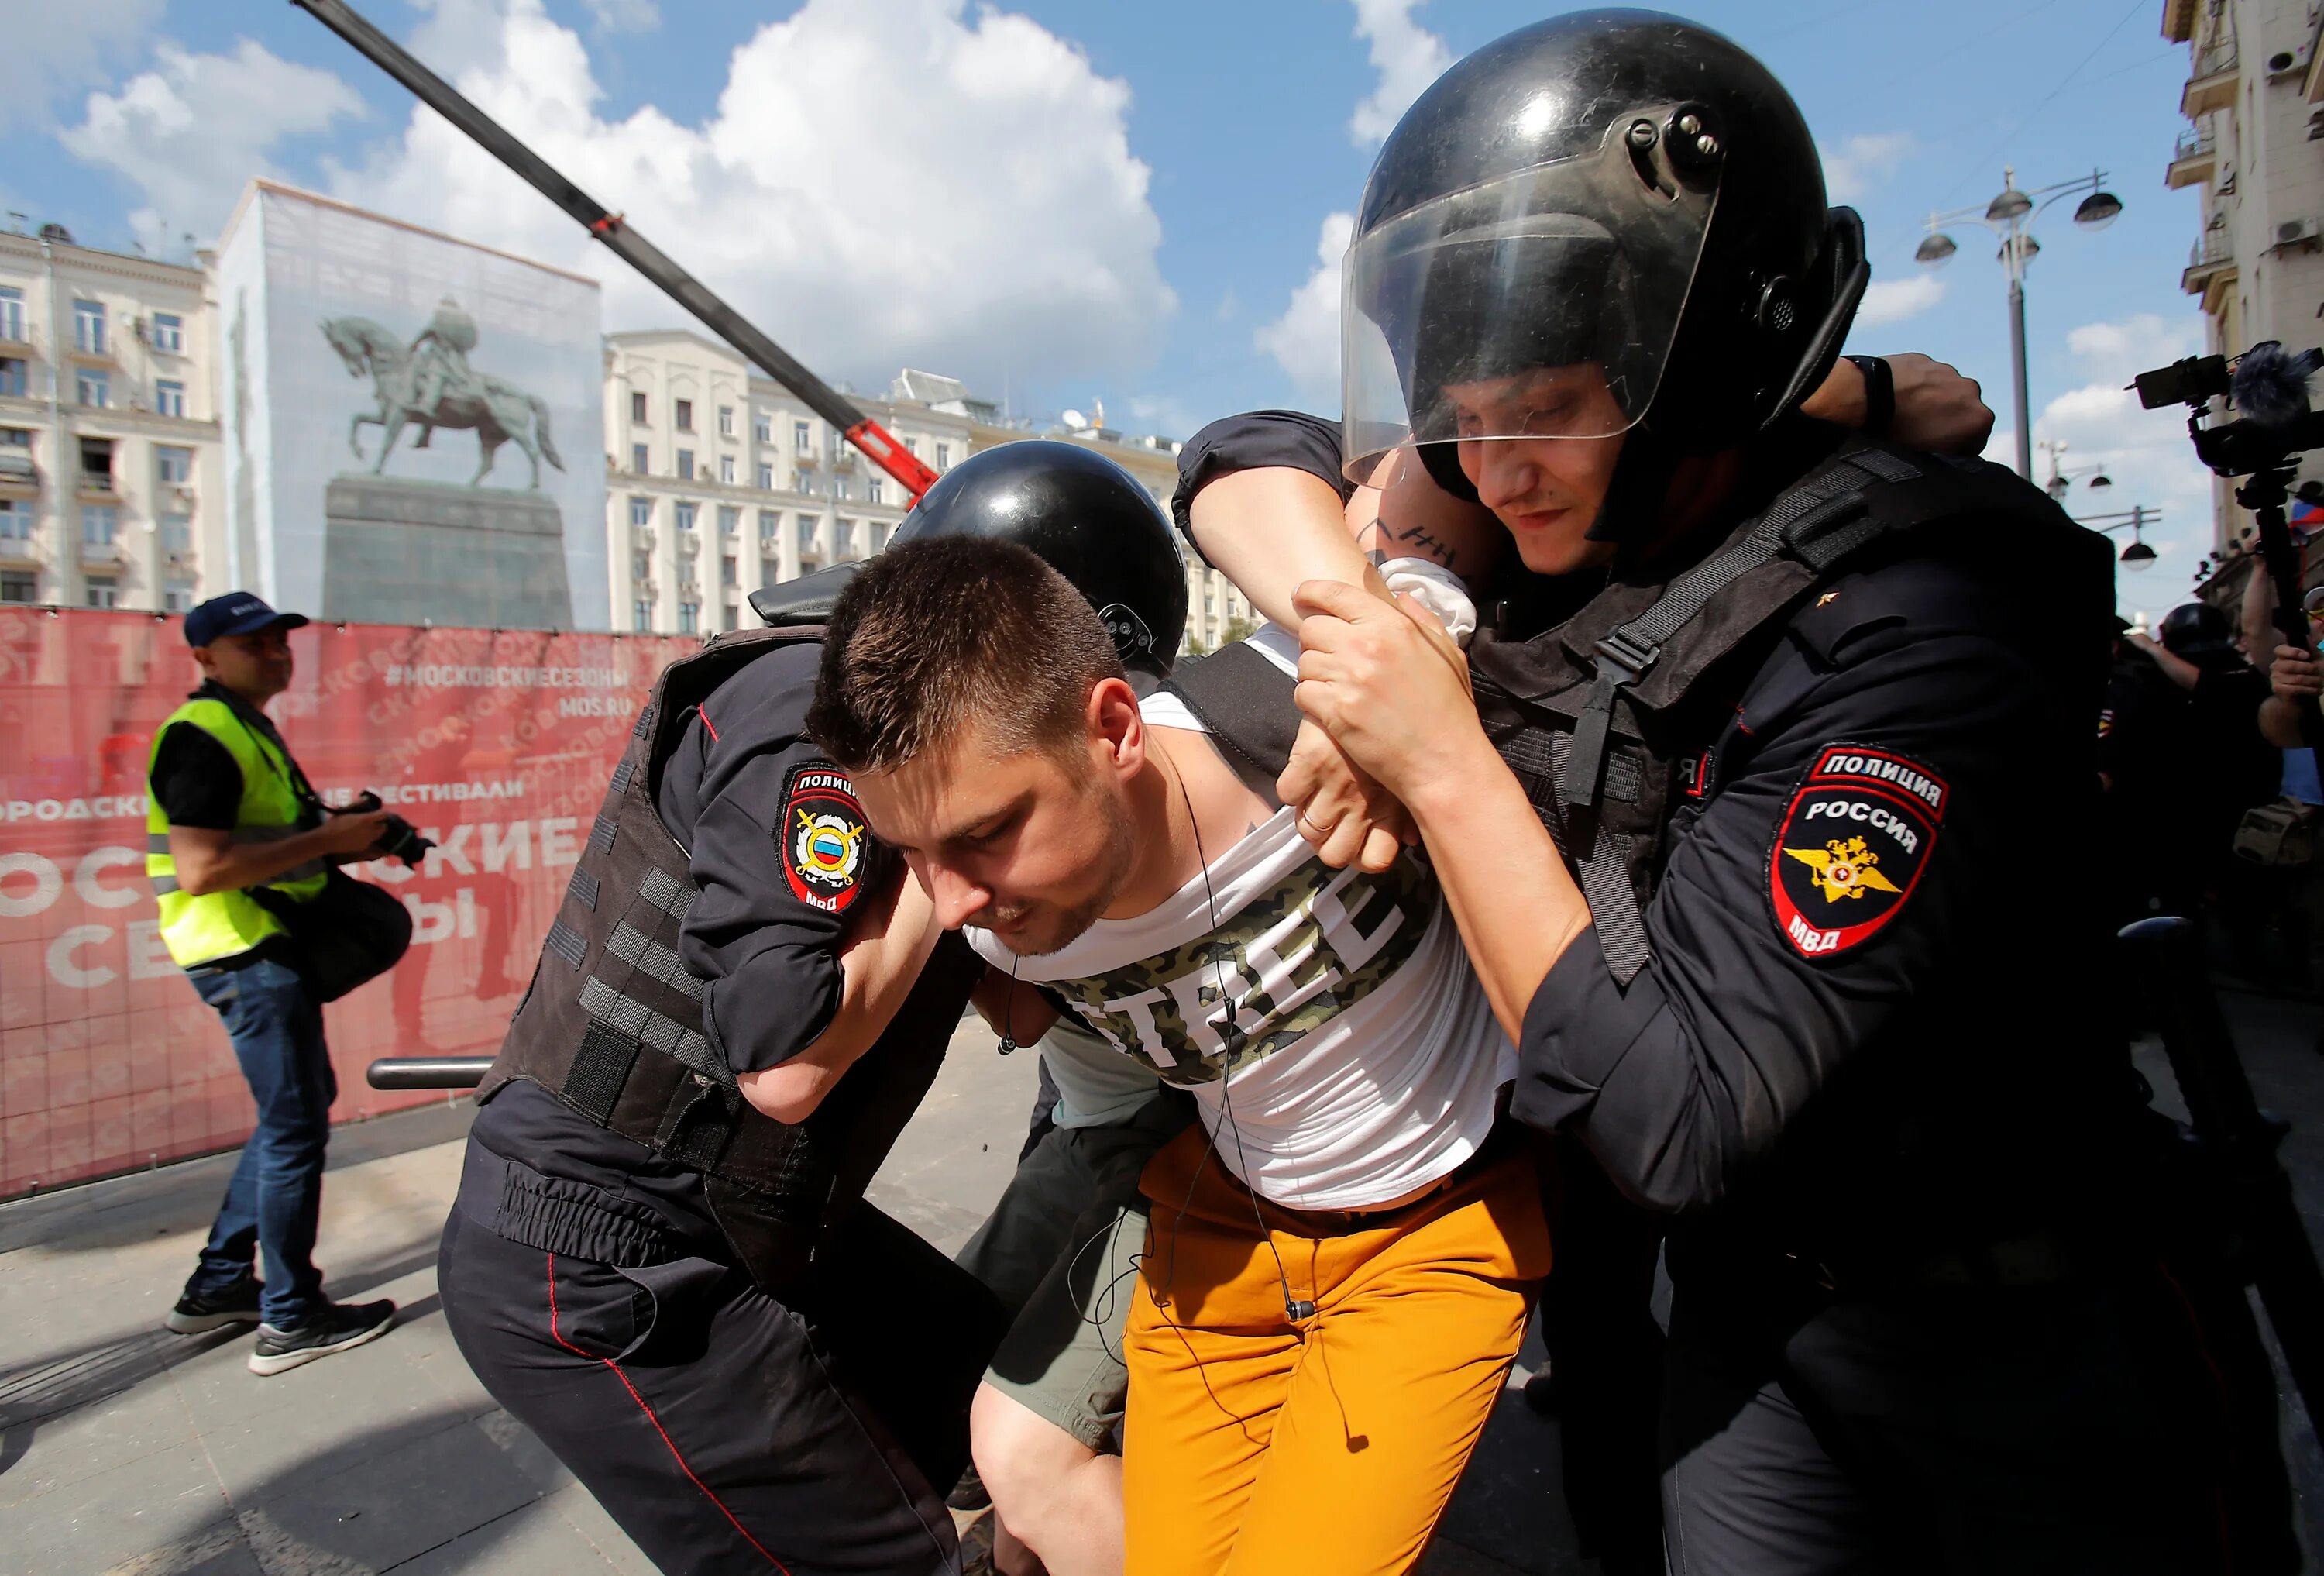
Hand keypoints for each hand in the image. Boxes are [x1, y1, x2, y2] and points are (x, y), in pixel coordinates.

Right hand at [320, 809, 394, 856]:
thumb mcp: (344, 810)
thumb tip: (366, 799)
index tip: (380, 813)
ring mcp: (367, 840)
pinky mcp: (363, 847)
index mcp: (366, 820)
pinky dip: (369, 838)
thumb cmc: (334, 823)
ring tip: (367, 828)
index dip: (384, 813)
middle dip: (381, 823)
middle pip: (384, 827)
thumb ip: (357, 803)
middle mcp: (369, 830)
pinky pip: (371, 841)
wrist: (327, 840)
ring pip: (378, 835)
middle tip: (374, 821)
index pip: (384, 815)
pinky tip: (359, 836)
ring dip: (376, 831)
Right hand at [1277, 718, 1414, 871]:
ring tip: (1315, 801)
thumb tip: (1410, 840)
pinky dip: (1292, 788)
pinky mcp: (1309, 761)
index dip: (1362, 859)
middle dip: (1330, 844)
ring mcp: (1334, 785)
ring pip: (1308, 830)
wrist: (1379, 679)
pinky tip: (1303, 774)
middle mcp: (1362, 803)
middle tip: (1332, 823)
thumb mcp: (1412, 768)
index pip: (1373, 861)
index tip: (1359, 842)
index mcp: (1390, 806)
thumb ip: (1408, 807)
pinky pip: (1287, 794)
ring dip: (1309, 820)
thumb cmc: (1404, 724)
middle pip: (1334, 856)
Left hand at [1290, 578, 1482, 803]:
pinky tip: (1332, 710)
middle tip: (1330, 660)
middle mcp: (1367, 645)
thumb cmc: (1450, 709)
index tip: (1300, 595)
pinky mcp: (1336, 711)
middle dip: (1315, 642)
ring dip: (1314, 675)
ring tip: (1337, 689)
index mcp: (1393, 626)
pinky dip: (1311, 702)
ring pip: (1304, 663)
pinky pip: (1302, 694)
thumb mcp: (1447, 652)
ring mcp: (1349, 678)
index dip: (1312, 591)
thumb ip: (1422, 618)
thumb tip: (1400, 595)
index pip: (1337, 594)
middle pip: (1311, 629)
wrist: (1444, 760)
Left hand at [1884, 353, 1993, 454]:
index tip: (1939, 449)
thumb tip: (1950, 445)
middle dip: (1948, 420)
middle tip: (1921, 430)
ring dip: (1934, 400)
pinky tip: (1900, 395)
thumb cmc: (1899, 430)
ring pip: (1947, 392)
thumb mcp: (1929, 453)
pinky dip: (1918, 385)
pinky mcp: (1929, 361)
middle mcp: (1972, 392)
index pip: (1976, 442)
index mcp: (1979, 419)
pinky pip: (1928, 377)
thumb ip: (1951, 448)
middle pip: (1964, 412)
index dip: (1957, 448)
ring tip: (1908, 411)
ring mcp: (1950, 372)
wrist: (1870, 395)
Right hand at [2273, 643, 2322, 700]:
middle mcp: (2276, 666)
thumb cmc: (2309, 675)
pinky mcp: (2278, 689)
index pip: (2280, 650)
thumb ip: (2314, 644)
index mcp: (2283, 656)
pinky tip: (2318, 690)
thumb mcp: (2315, 657)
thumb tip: (2318, 624)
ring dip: (2313, 681)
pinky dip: (2310, 689)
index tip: (2307, 656)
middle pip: (2291, 665)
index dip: (2293, 652)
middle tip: (2319, 671)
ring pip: (2296, 678)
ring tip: (2320, 683)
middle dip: (2309, 668)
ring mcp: (2275, 678)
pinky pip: (2296, 688)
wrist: (2302, 697)